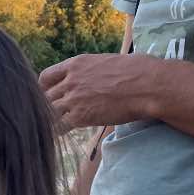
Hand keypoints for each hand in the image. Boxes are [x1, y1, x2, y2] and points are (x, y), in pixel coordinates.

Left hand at [40, 53, 157, 131]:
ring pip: (48, 112)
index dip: (44, 88)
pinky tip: (64, 132)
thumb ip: (90, 71)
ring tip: (58, 124)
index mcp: (76, 64)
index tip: (49, 96)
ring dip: (52, 119)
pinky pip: (59, 127)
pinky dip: (59, 131)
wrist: (150, 85)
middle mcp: (70, 80)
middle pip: (44, 97)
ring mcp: (73, 99)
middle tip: (54, 114)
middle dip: (47, 106)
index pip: (45, 77)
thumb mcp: (107, 62)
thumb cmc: (138, 71)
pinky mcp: (80, 116)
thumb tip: (90, 79)